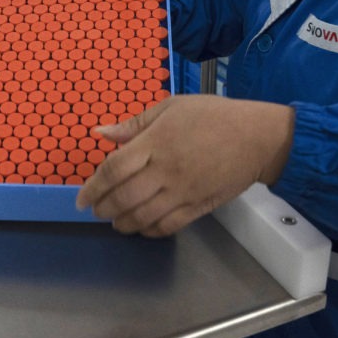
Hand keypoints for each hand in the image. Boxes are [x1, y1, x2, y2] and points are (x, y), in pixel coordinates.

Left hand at [75, 95, 294, 236]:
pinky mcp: (198, 206)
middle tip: (96, 210)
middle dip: (103, 208)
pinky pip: (167, 226)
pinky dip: (149, 231)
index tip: (81, 198)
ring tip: (114, 220)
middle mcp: (166, 169)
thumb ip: (134, 123)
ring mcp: (182, 190)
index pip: (114, 169)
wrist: (256, 136)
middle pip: (123, 197)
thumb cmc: (213, 115)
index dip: (93, 187)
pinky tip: (141, 226)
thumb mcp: (172, 107)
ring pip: (142, 216)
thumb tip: (100, 133)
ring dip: (122, 223)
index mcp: (156, 141)